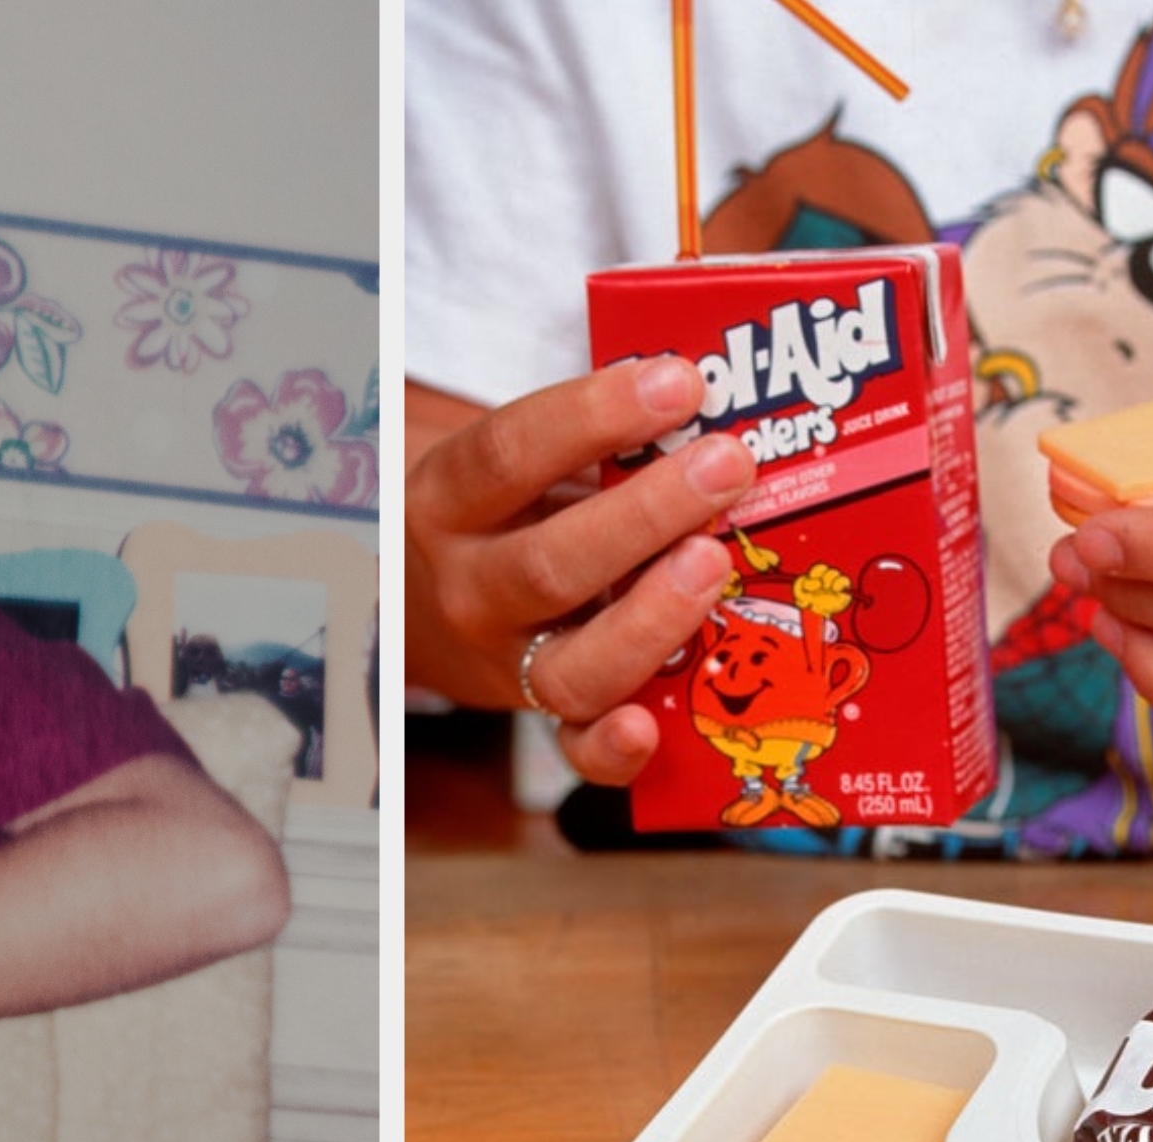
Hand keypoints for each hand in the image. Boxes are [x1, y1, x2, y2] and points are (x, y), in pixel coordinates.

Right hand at [406, 360, 755, 783]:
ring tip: (717, 562)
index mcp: (450, 501)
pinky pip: (574, 746)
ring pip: (575, 662)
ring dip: (654, 617)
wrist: (425, 602)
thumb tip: (723, 385)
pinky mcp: (545, 717)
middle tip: (728, 465)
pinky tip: (650, 727)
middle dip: (649, 514)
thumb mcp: (518, 460)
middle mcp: (470, 589)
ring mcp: (507, 663)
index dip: (595, 415)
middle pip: (551, 563)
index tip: (679, 382)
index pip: (511, 454)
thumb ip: (593, 437)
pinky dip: (611, 748)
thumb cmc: (507, 509)